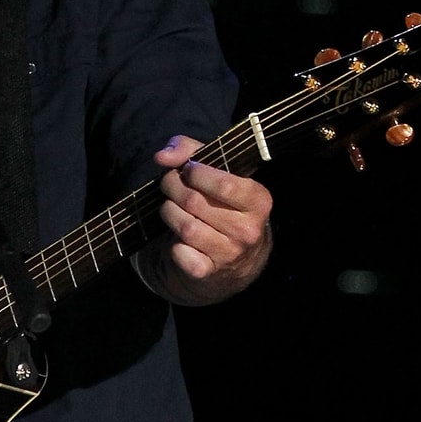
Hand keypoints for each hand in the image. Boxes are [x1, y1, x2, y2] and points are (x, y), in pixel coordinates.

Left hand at [143, 135, 272, 304]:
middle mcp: (248, 230)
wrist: (233, 261)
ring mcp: (229, 253)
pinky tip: (179, 239)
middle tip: (168, 185)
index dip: (196, 173)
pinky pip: (179, 253)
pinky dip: (172, 245)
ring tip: (171, 208)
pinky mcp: (208, 272)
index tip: (187, 170)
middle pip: (195, 202)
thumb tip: (162, 157)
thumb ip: (188, 150)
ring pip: (185, 227)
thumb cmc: (220, 204)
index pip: (225, 184)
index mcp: (258, 202)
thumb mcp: (214, 171)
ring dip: (168, 213)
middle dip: (173, 188)